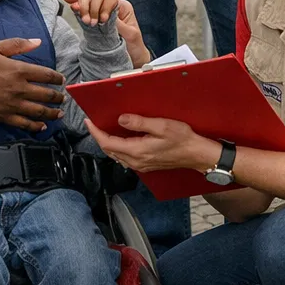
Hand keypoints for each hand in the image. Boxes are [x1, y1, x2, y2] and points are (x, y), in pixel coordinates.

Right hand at [0, 37, 64, 130]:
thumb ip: (17, 44)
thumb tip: (37, 41)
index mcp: (18, 70)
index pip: (46, 75)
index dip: (57, 78)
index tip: (62, 80)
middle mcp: (18, 88)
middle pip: (46, 94)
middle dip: (58, 96)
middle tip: (63, 97)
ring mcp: (11, 104)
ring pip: (39, 111)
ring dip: (52, 113)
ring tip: (60, 113)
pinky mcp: (2, 117)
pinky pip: (24, 124)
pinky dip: (36, 126)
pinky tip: (42, 127)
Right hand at [63, 0, 150, 67]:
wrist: (132, 57)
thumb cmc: (134, 45)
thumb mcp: (131, 35)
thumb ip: (118, 24)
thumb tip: (105, 16)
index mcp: (123, 7)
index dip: (104, 8)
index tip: (103, 21)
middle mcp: (111, 6)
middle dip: (92, 8)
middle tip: (92, 23)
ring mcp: (100, 10)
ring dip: (83, 7)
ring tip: (85, 20)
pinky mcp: (92, 16)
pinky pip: (82, 6)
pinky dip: (75, 1)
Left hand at [85, 113, 220, 173]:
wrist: (196, 155)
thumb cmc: (182, 139)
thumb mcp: (162, 126)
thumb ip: (140, 123)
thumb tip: (121, 119)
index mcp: (137, 151)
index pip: (108, 143)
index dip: (96, 132)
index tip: (89, 121)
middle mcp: (136, 161)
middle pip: (109, 150)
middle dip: (99, 136)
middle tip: (94, 123)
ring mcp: (140, 165)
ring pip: (116, 155)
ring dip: (108, 143)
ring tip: (104, 128)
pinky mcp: (145, 165)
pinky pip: (124, 157)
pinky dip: (118, 147)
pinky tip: (120, 138)